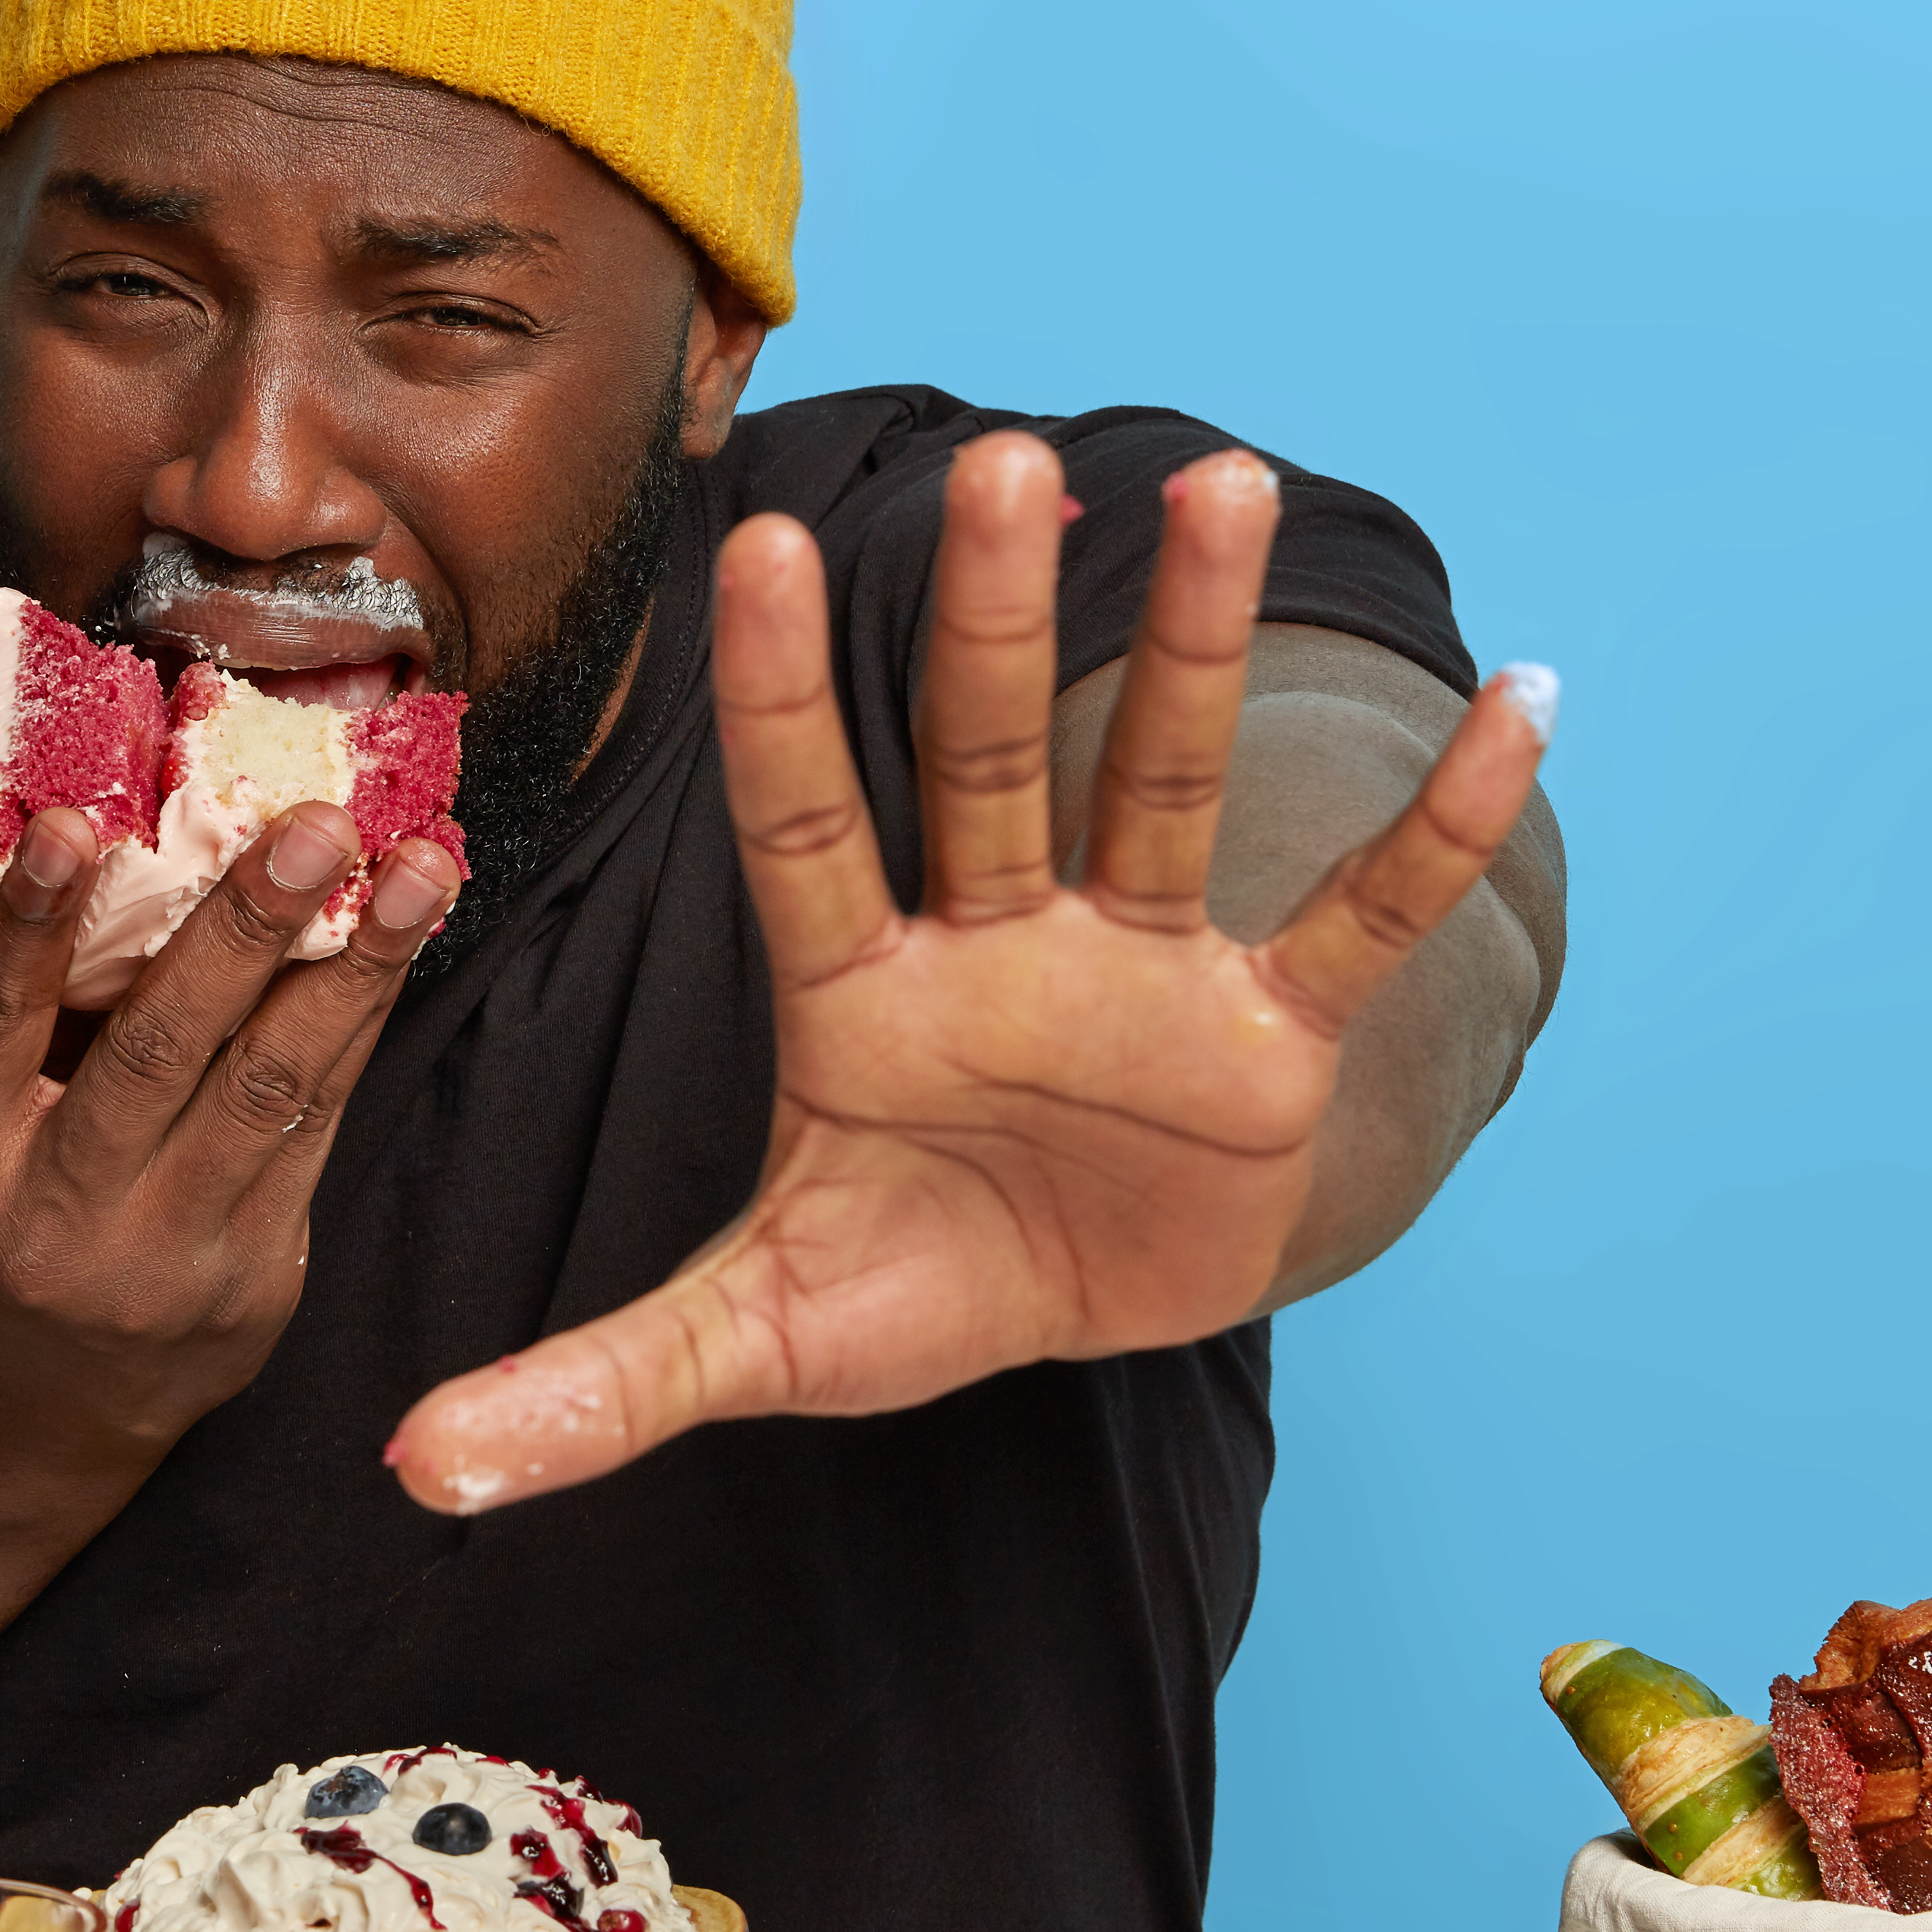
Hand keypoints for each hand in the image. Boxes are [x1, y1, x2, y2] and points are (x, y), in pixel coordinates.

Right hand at [0, 791, 462, 1474]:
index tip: (75, 825)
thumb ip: (22, 1022)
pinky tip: (398, 946)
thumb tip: (111, 852)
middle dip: (245, 929)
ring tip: (417, 872)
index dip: (33, 926)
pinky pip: (318, 1129)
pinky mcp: (258, 1282)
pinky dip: (359, 1025)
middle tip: (314, 827)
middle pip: (157, 1053)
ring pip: (270, 1091)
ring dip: (355, 970)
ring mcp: (168, 1259)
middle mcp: (61, 1219)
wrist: (34, 1409)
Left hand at [382, 434, 1547, 1511]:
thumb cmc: (905, 1281)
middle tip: (1001, 461)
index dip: (782, 700)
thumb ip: (597, 1383)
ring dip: (1190, 642)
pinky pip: (1355, 919)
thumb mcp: (751, 1337)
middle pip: (988, 761)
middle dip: (992, 622)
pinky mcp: (1264, 1034)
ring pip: (1158, 783)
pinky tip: (1517, 712)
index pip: (805, 822)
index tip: (762, 549)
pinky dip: (1435, 832)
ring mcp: (1137, 971)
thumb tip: (414, 1469)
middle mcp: (996, 942)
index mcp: (860, 995)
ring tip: (1219, 482)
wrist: (1076, 1315)